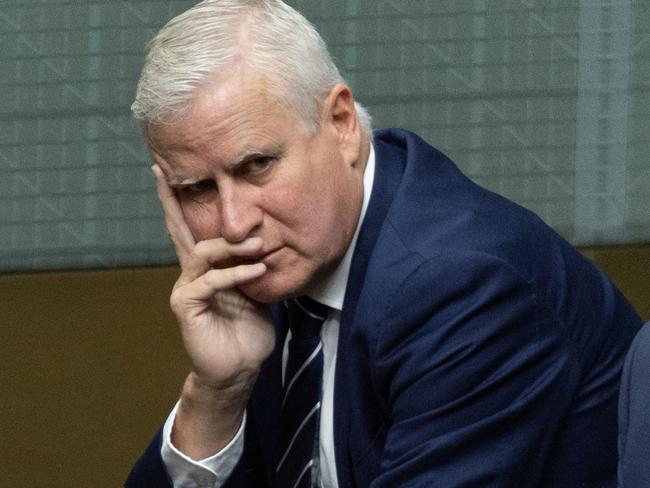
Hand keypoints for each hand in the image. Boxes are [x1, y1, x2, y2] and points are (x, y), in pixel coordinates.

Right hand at [152, 164, 275, 456]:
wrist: (239, 368)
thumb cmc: (248, 331)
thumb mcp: (256, 292)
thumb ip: (254, 267)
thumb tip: (269, 242)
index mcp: (207, 269)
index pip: (193, 231)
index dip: (182, 204)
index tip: (172, 176)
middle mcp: (192, 274)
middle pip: (179, 232)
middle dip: (171, 201)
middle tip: (165, 173)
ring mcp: (187, 289)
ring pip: (203, 253)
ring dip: (232, 246)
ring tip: (257, 245)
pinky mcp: (188, 306)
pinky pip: (211, 281)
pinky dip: (235, 274)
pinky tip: (255, 271)